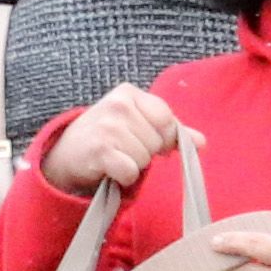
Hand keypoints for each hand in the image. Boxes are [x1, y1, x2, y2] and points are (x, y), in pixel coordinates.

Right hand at [42, 84, 187, 196]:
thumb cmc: (109, 136)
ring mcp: (107, 126)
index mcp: (129, 93)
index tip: (145, 139)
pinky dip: (124, 177)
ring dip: (133, 164)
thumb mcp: (139, 124)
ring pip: (145, 158)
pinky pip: (131, 171)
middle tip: (124, 148)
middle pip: (157, 141)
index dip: (163, 137)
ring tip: (116, 155)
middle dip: (146, 151)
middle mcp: (118, 105)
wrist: (68, 152)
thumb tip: (202, 142)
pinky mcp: (100, 150)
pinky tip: (110, 168)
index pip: (167, 119)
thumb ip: (171, 131)